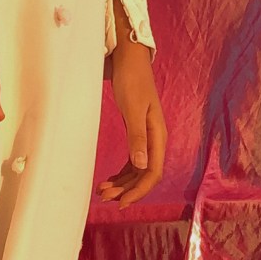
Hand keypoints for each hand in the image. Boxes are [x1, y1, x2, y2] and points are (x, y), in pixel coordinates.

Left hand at [98, 36, 165, 207]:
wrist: (129, 57)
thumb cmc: (132, 79)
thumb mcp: (133, 108)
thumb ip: (137, 137)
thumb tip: (142, 167)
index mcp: (158, 135)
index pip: (153, 172)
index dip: (139, 190)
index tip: (121, 202)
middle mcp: (154, 139)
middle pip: (145, 174)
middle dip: (127, 188)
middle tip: (104, 196)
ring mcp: (145, 136)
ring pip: (138, 169)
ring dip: (123, 182)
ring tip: (103, 190)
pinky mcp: (136, 131)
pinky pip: (132, 160)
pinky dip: (122, 172)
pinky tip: (110, 178)